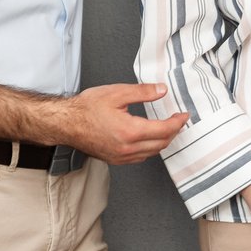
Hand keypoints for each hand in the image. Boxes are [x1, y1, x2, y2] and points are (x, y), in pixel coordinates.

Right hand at [56, 82, 188, 164]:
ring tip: (167, 128)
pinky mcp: (115, 160)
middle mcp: (127, 148)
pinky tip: (149, 139)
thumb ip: (143, 92)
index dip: (177, 122)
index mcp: (130, 131)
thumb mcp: (117, 93)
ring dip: (163, 141)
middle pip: (161, 144)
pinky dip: (150, 148)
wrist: (66, 123)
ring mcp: (121, 156)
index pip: (164, 130)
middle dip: (173, 132)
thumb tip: (161, 90)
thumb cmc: (86, 108)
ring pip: (151, 153)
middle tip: (178, 120)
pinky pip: (140, 158)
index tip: (183, 115)